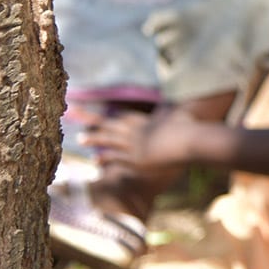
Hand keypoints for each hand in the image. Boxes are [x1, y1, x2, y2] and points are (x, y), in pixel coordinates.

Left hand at [82, 110, 206, 172]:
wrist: (192, 141)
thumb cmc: (192, 129)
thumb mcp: (184, 118)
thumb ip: (179, 115)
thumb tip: (185, 108)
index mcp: (148, 122)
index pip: (125, 118)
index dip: (112, 117)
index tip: (98, 115)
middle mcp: (139, 132)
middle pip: (111, 125)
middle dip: (93, 120)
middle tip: (76, 114)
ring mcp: (136, 145)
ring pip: (109, 140)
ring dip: (94, 139)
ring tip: (80, 139)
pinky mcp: (137, 159)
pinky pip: (117, 158)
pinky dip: (106, 158)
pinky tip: (96, 161)